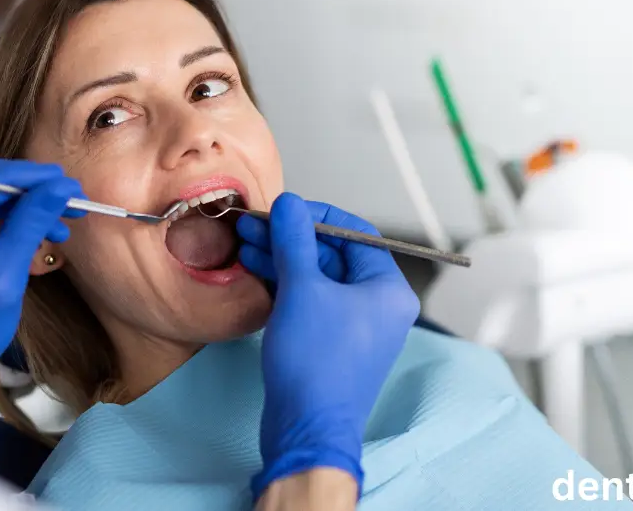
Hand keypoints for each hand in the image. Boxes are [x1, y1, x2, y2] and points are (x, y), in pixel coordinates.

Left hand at [0, 156, 84, 437]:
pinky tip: (37, 221)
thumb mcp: (5, 275)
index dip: (25, 180)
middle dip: (23, 184)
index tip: (65, 181)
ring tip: (59, 212)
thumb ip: (30, 223)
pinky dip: (3, 210)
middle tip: (65, 190)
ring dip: (18, 197)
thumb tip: (61, 187)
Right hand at [236, 193, 419, 498]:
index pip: (356, 233)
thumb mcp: (302, 290)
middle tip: (253, 225)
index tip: (283, 209)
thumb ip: (295, 240)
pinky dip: (286, 285)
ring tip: (244, 243)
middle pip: (334, 254)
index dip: (317, 215)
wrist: (307, 428)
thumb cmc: (315, 363)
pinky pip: (311, 301)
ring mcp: (356, 326)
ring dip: (282, 259)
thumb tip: (289, 204)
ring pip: (318, 278)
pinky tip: (256, 271)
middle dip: (291, 237)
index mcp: (388, 289)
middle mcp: (379, 306)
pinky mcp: (332, 343)